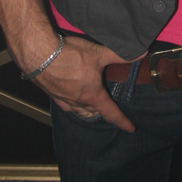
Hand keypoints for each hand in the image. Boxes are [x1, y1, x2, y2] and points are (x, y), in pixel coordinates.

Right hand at [29, 35, 143, 131]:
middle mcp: (77, 101)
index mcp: (92, 94)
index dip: (122, 121)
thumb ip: (120, 56)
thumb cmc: (70, 55)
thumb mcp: (99, 53)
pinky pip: (65, 105)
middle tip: (109, 111)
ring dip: (87, 111)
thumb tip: (141, 53)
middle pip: (93, 111)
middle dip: (102, 112)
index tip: (130, 128)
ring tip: (92, 109)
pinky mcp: (51, 93)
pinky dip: (72, 105)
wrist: (40, 55)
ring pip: (78, 110)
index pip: (110, 112)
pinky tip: (71, 99)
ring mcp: (62, 98)